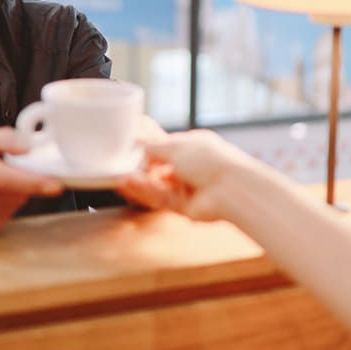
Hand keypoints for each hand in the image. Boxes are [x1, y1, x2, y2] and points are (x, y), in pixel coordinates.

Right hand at [0, 127, 62, 235]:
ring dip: (13, 195)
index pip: (7, 178)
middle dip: (22, 183)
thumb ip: (4, 139)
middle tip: (8, 173)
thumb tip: (28, 146)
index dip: (34, 182)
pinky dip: (5, 207)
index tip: (55, 185)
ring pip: (13, 206)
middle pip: (15, 193)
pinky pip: (5, 217)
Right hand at [118, 129, 268, 220]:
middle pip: (158, 170)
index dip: (147, 150)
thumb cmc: (211, 160)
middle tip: (119, 168)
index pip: (165, 148)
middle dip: (140, 170)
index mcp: (193, 147)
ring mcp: (187, 188)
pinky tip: (130, 184)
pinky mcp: (183, 207)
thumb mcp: (177, 146)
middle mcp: (190, 168)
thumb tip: (136, 142)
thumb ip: (153, 146)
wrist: (231, 188)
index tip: (128, 151)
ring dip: (139, 182)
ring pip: (157, 186)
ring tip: (120, 177)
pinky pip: (160, 199)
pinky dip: (145, 192)